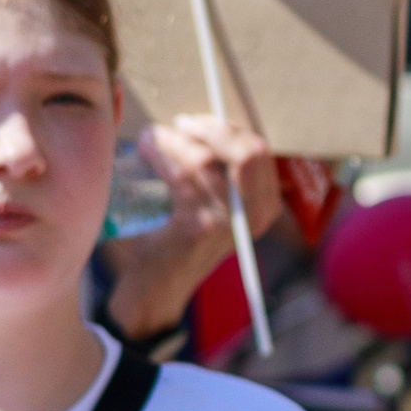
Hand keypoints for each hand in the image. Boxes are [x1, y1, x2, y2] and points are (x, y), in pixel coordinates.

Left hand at [105, 117, 284, 339]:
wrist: (156, 287)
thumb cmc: (178, 239)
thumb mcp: (212, 204)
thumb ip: (219, 172)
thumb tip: (203, 123)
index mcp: (265, 207)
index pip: (259, 152)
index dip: (228, 128)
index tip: (198, 123)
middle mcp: (255, 215)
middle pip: (247, 151)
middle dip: (211, 128)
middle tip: (181, 124)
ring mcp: (230, 222)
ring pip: (206, 158)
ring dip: (173, 139)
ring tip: (151, 138)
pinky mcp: (200, 225)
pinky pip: (183, 172)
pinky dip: (160, 152)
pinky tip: (145, 148)